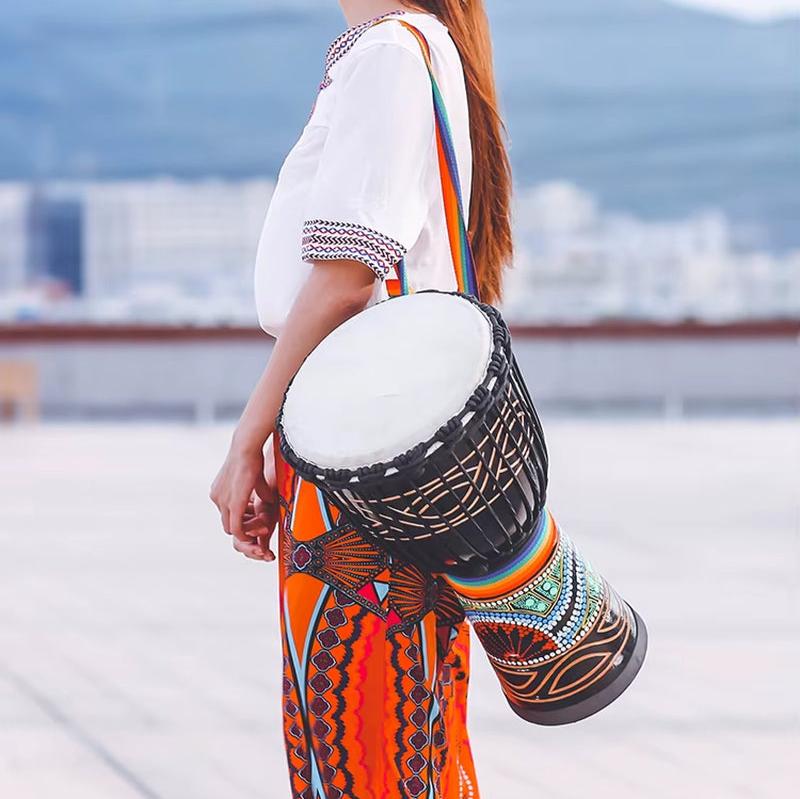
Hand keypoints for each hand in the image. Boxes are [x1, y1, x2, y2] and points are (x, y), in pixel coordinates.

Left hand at [210, 438, 277, 561]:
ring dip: (247, 531)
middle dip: (244, 529)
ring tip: (262, 528)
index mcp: (219, 491)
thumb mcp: (254, 477)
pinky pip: (236, 528)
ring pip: (231, 527)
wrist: (246, 446)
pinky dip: (245, 534)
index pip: (227, 513)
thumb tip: (270, 501)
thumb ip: (259, 491)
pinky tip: (256, 534)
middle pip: (227, 523)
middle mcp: (216, 497)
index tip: (257, 519)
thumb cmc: (251, 456)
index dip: (242, 520)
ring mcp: (222, 501)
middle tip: (260, 528)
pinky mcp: (232, 504)